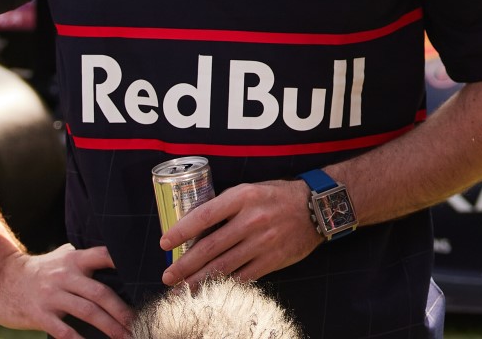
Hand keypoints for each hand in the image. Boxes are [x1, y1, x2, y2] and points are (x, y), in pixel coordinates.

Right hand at [0, 244, 132, 338]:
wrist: (1, 280)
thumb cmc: (40, 269)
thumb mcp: (62, 256)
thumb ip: (86, 257)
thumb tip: (116, 256)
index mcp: (75, 259)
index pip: (104, 255)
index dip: (123, 261)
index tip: (143, 275)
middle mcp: (65, 275)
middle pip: (100, 293)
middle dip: (121, 310)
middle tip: (139, 322)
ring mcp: (52, 295)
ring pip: (87, 312)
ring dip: (109, 326)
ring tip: (125, 336)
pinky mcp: (40, 314)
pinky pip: (63, 329)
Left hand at [160, 178, 320, 287]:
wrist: (316, 207)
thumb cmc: (278, 196)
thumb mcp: (250, 190)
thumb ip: (226, 206)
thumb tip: (195, 226)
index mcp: (243, 197)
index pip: (204, 215)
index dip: (181, 231)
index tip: (164, 243)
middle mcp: (251, 219)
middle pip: (209, 247)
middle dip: (184, 265)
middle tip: (168, 276)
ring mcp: (262, 242)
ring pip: (223, 266)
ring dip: (198, 280)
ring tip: (181, 290)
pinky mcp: (272, 259)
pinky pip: (242, 276)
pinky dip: (223, 285)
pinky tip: (209, 291)